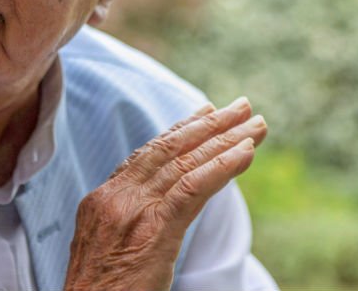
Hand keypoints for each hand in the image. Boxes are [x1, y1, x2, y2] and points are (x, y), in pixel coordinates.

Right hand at [64, 97, 266, 290]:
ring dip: (226, 140)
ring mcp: (133, 210)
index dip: (180, 131)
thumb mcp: (105, 251)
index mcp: (101, 200)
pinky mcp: (154, 229)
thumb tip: (155, 217)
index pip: (146, 155)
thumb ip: (127, 224)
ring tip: (256, 125)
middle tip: (242, 106)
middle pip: (169, 149)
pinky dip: (223, 166)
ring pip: (186, 163)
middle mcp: (116, 196)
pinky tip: (247, 151)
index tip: (206, 113)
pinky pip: (194, 188)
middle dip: (209, 125)